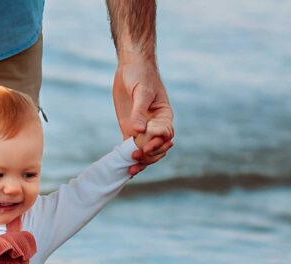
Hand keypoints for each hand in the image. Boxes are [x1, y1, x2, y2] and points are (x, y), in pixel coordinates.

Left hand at [113, 60, 173, 174]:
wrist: (130, 67)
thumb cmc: (141, 75)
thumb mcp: (142, 91)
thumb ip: (140, 111)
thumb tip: (138, 131)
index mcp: (164, 116)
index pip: (165, 135)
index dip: (158, 144)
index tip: (147, 146)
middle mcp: (155, 125)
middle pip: (157, 148)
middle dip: (149, 156)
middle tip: (137, 157)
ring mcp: (142, 129)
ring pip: (145, 151)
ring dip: (141, 161)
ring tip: (131, 169)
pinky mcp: (129, 130)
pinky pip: (130, 147)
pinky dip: (128, 158)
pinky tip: (125, 168)